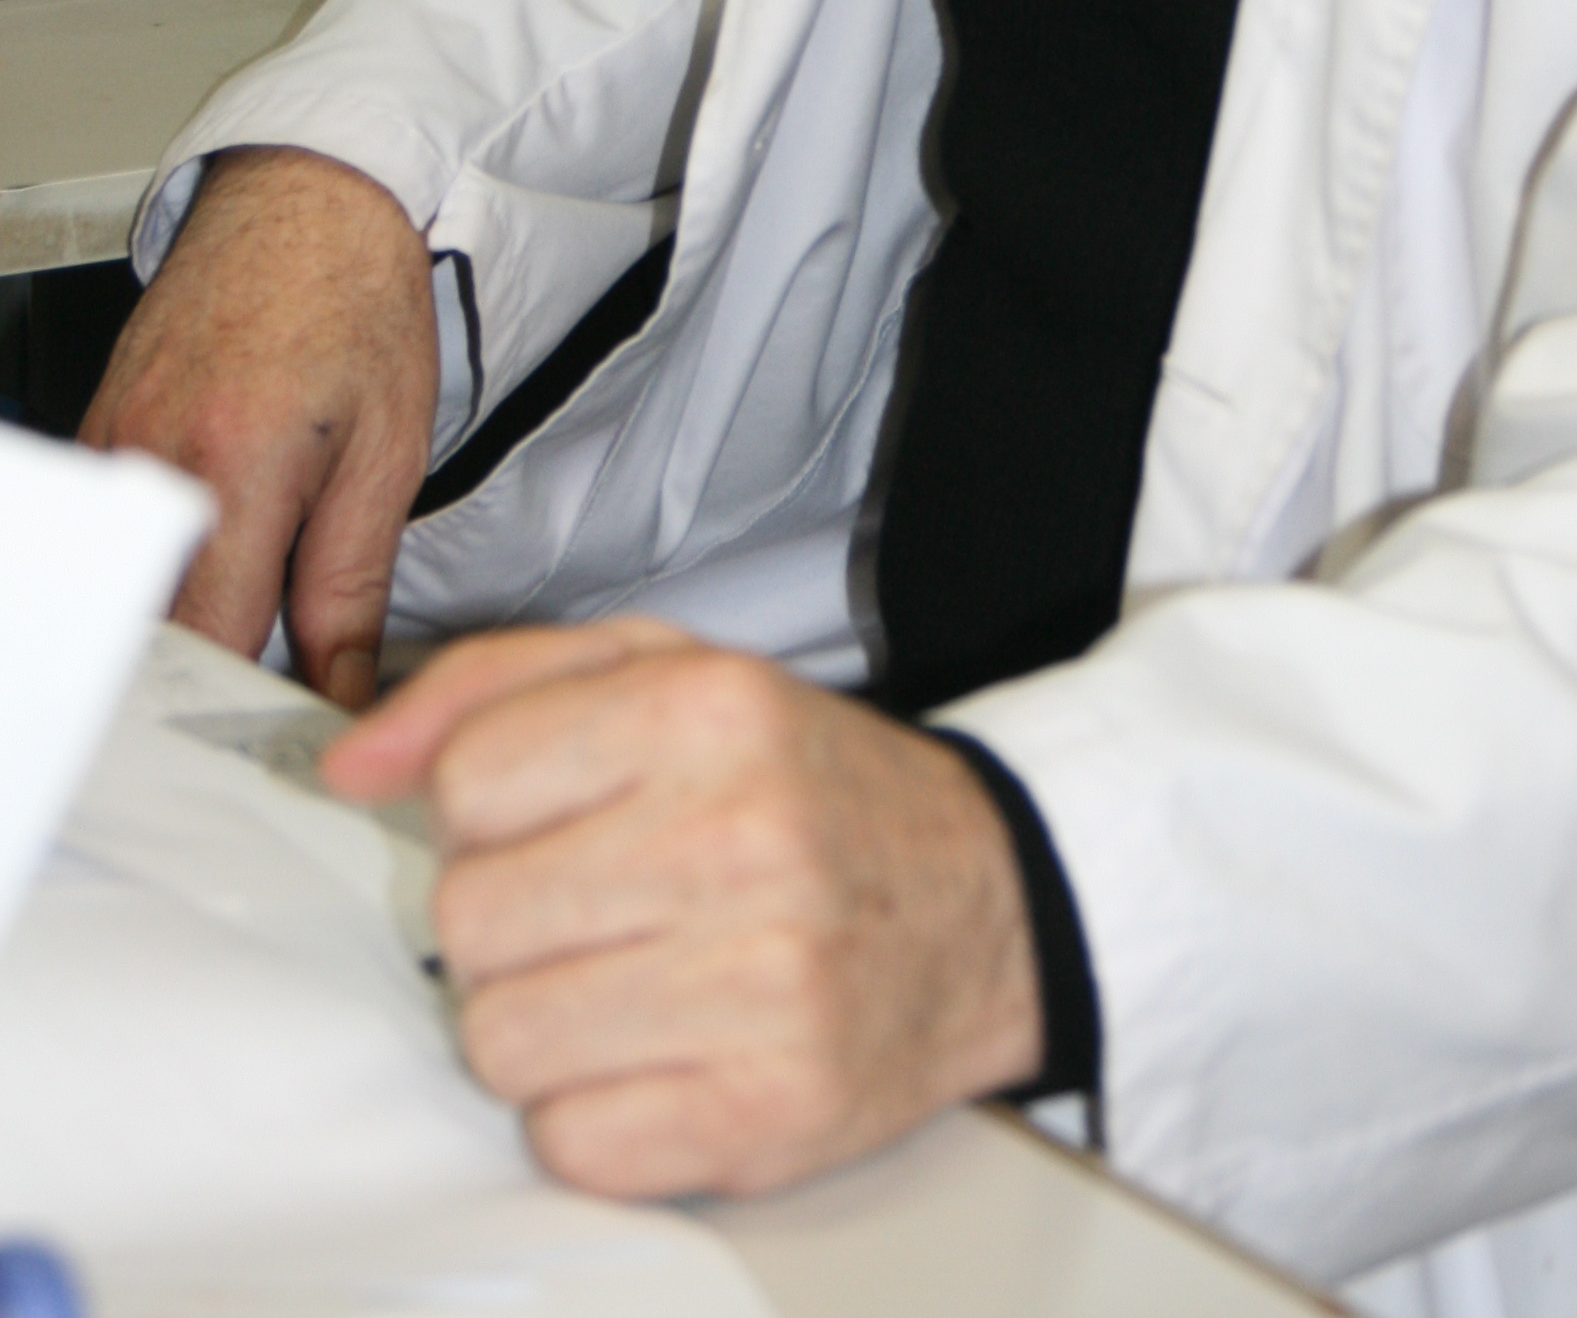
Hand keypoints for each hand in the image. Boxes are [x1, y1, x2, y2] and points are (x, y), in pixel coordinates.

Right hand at [79, 143, 436, 710]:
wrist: (312, 197)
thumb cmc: (359, 302)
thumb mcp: (389, 453)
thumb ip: (352, 590)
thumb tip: (342, 691)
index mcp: (235, 465)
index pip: (211, 642)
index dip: (250, 701)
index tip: (293, 725)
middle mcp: (153, 457)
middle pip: (154, 625)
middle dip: (209, 674)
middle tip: (273, 689)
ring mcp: (112, 441)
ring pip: (128, 582)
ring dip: (180, 616)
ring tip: (247, 614)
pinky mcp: (97, 430)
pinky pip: (115, 533)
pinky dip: (156, 562)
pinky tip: (206, 553)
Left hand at [322, 622, 1044, 1196]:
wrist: (985, 903)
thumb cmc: (804, 789)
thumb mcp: (668, 673)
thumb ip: (496, 687)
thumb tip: (353, 766)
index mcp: (709, 708)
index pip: (472, 778)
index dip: (493, 808)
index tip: (558, 818)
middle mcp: (741, 836)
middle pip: (470, 918)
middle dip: (511, 922)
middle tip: (598, 908)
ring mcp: (762, 983)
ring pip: (501, 1040)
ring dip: (542, 1024)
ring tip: (630, 983)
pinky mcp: (768, 1112)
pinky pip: (569, 1141)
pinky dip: (595, 1112)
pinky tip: (667, 1054)